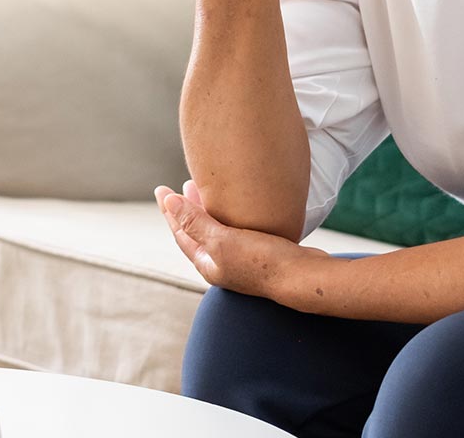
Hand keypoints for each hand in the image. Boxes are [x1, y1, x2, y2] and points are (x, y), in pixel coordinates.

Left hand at [153, 180, 327, 299]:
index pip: (181, 232)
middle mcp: (221, 264)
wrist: (302, 277)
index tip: (161, 189)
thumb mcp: (222, 240)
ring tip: (205, 191)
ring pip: (216, 232)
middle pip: (197, 232)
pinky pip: (235, 232)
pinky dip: (228, 216)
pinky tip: (237, 208)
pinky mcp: (259, 254)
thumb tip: (169, 202)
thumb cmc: (262, 261)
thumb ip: (194, 222)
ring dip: (208, 211)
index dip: (170, 210)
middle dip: (187, 209)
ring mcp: (240, 261)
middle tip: (182, 186)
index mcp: (207, 263)